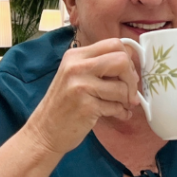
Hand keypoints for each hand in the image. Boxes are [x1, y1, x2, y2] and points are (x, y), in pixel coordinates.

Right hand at [26, 39, 139, 156]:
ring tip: (121, 105)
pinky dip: (122, 112)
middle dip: (131, 78)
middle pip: (122, 60)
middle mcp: (77, 67)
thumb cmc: (64, 104)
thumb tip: (132, 67)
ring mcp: (81, 86)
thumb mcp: (76, 76)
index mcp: (76, 55)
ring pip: (122, 87)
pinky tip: (119, 115)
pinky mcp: (86, 107)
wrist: (44, 132)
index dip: (127, 58)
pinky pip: (116, 106)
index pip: (114, 44)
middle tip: (129, 92)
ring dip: (126, 99)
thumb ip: (99, 66)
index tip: (127, 73)